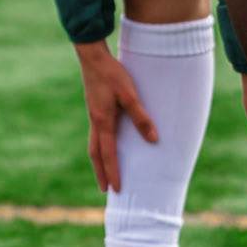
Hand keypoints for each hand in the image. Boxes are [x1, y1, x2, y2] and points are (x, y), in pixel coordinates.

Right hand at [74, 39, 157, 193]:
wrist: (93, 56)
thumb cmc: (112, 74)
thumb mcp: (130, 94)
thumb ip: (140, 117)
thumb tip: (153, 139)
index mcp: (103, 121)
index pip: (108, 153)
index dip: (112, 171)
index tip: (116, 189)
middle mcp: (95, 121)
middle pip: (95, 154)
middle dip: (100, 172)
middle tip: (105, 190)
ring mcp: (93, 115)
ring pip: (93, 144)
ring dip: (98, 161)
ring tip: (104, 172)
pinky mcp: (94, 108)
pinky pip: (95, 134)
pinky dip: (99, 146)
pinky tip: (106, 145)